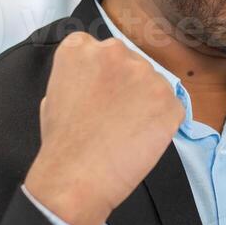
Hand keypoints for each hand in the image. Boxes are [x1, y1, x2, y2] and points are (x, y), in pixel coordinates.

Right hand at [23, 31, 182, 224]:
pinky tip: (142, 140)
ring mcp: (145, 74)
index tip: (102, 94)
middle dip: (128, 86)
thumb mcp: (53, 95)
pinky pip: (172, 108)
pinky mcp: (169, 100)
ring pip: (154, 84)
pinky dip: (162, 123)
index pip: (101, 50)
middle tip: (116, 115)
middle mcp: (114, 51)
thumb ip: (77, 77)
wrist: (76, 177)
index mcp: (80, 48)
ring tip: (127, 131)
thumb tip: (95, 80)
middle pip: (131, 62)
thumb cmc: (62, 144)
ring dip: (146, 103)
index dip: (104, 75)